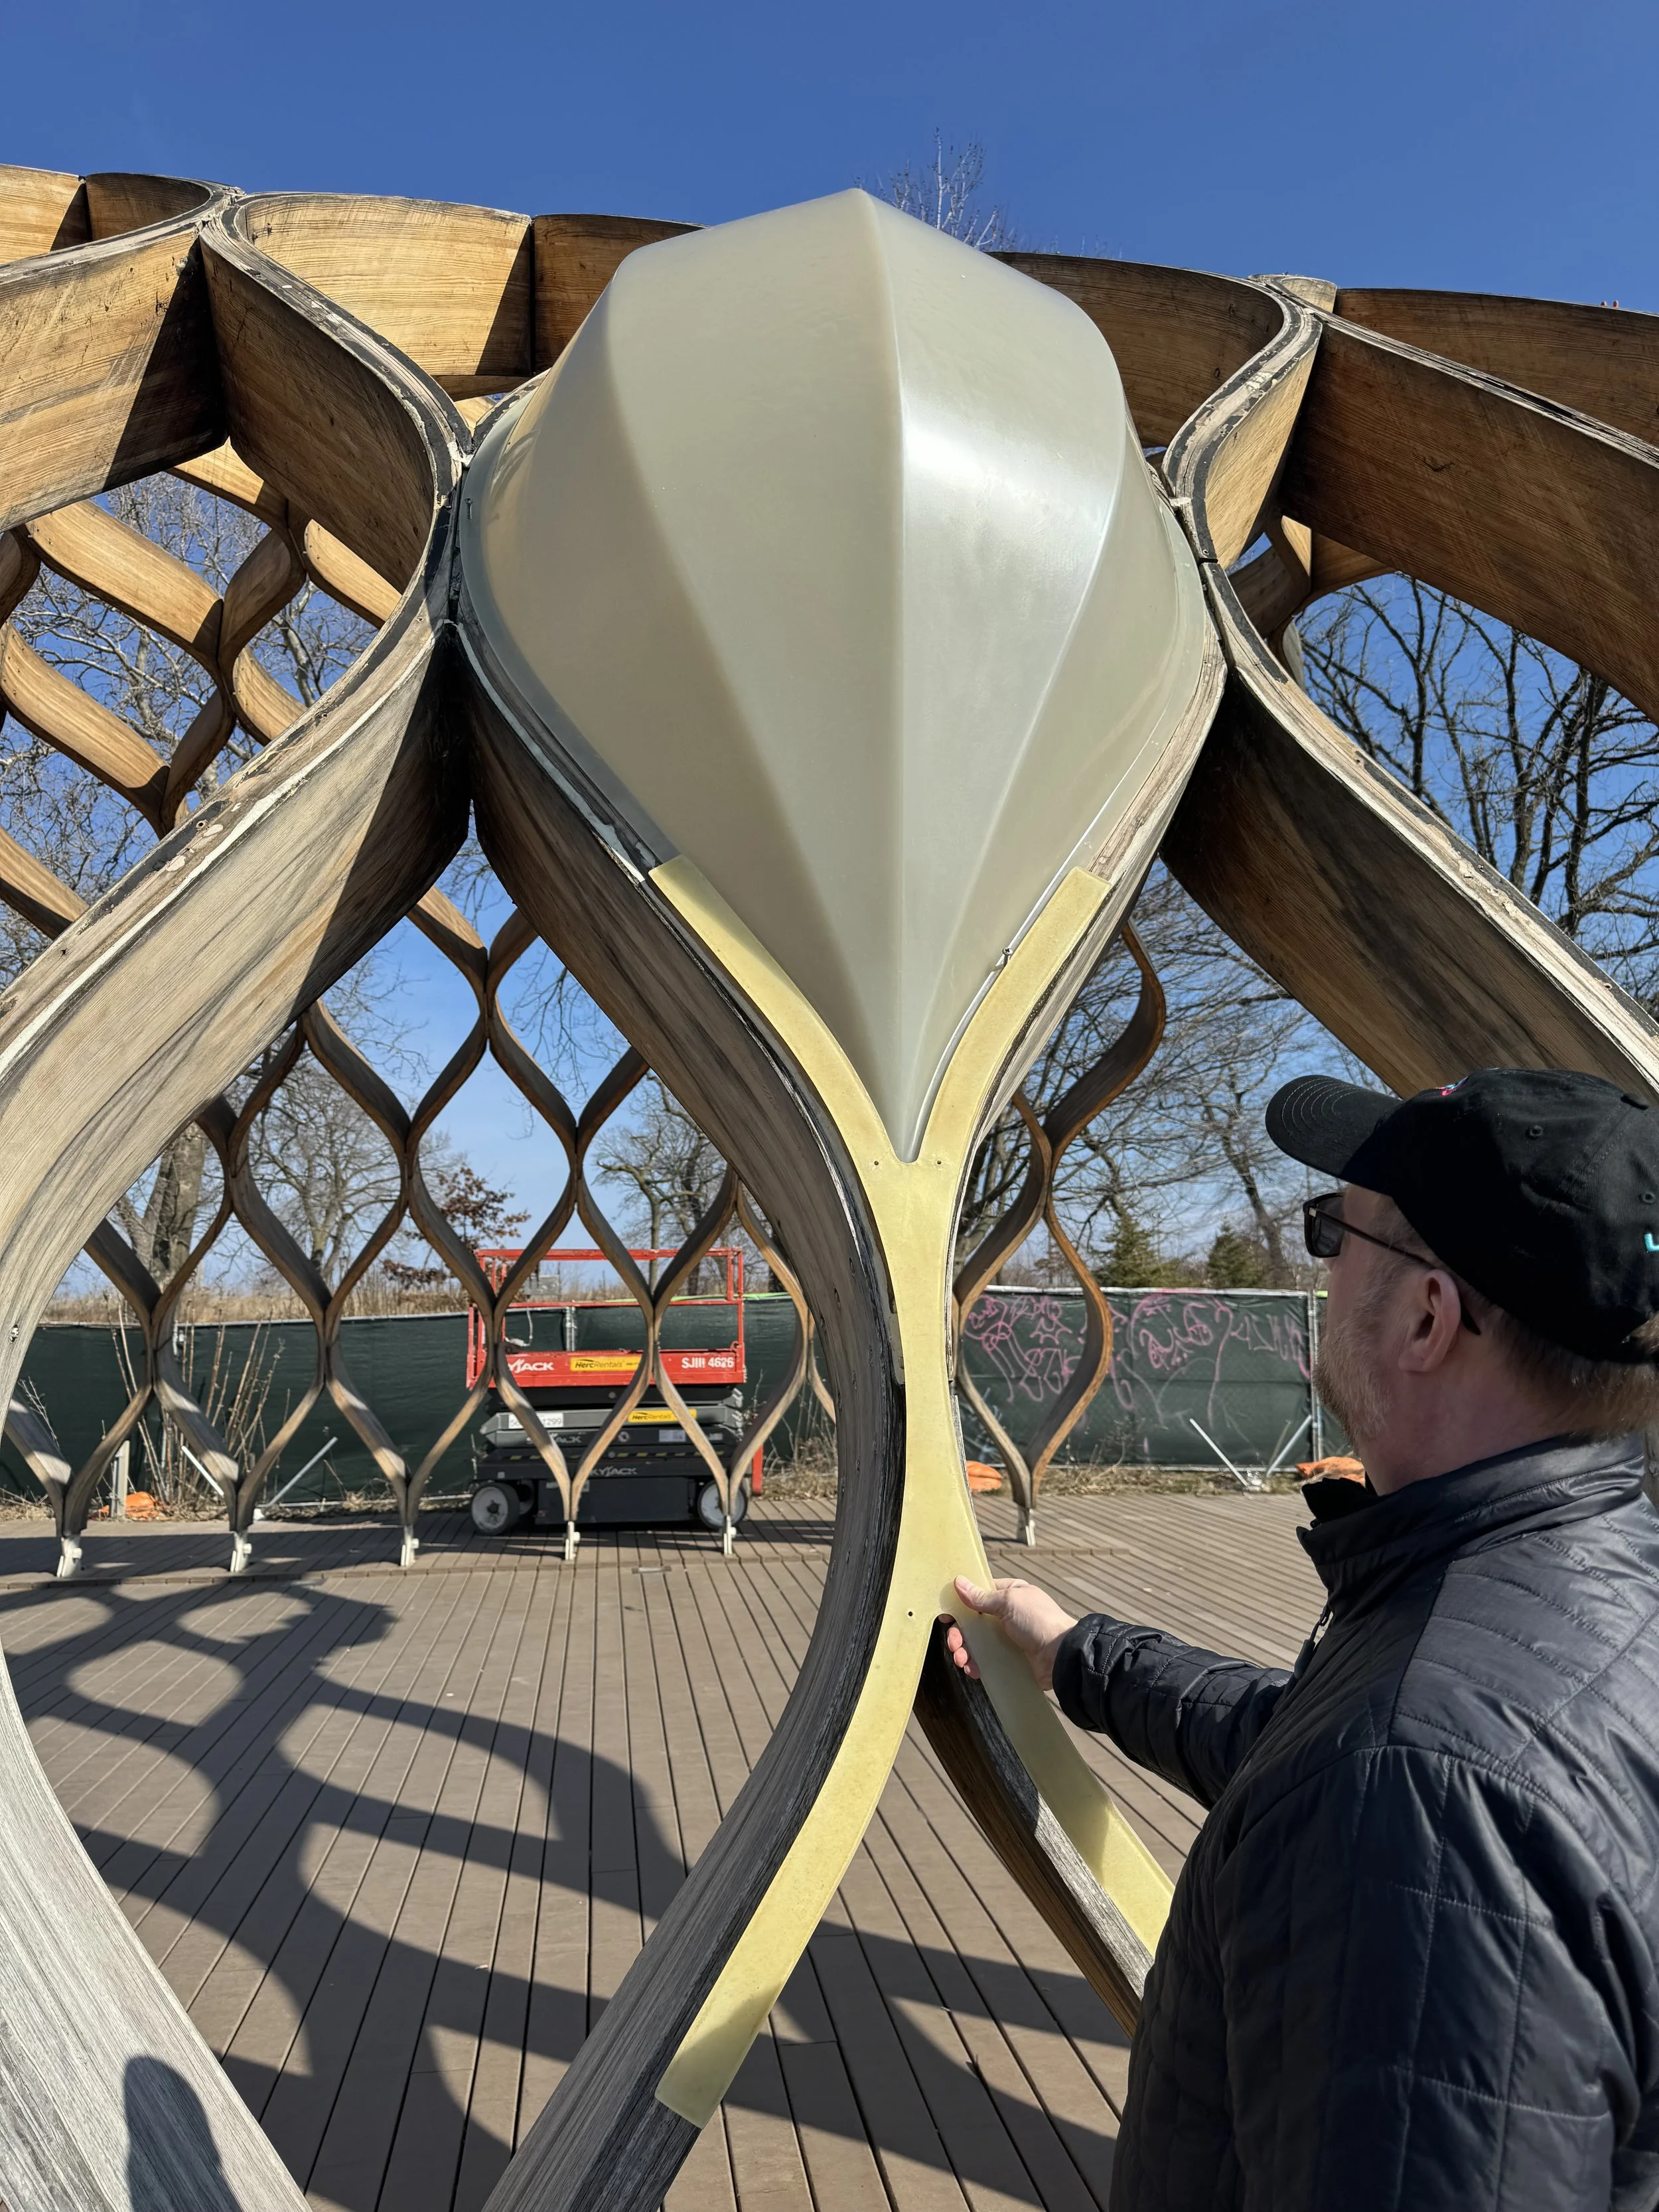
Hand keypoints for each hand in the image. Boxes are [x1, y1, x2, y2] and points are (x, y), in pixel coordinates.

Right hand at [941, 1575, 1076, 1690]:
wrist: (1060, 1657)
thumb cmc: (1038, 1622)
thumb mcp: (1009, 1603)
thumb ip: (981, 1597)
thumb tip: (958, 1581)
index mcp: (1009, 1595)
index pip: (979, 1594)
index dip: (961, 1604)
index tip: (946, 1615)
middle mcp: (1007, 1614)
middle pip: (973, 1622)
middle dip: (959, 1634)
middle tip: (954, 1645)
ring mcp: (1007, 1637)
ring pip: (976, 1642)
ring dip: (964, 1651)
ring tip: (962, 1661)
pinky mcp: (1008, 1657)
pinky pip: (985, 1659)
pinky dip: (975, 1664)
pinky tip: (973, 1670)